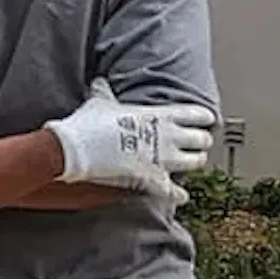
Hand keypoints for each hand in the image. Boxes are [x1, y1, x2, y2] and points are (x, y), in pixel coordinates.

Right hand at [47, 78, 216, 191]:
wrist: (76, 148)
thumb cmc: (90, 124)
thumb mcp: (100, 102)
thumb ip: (106, 93)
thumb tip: (99, 83)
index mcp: (160, 115)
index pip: (197, 114)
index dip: (202, 118)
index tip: (203, 120)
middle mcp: (168, 137)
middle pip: (202, 140)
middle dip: (200, 142)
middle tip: (197, 143)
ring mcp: (163, 160)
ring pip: (195, 163)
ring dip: (194, 163)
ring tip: (191, 163)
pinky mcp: (152, 180)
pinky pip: (175, 191)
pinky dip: (179, 194)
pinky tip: (181, 196)